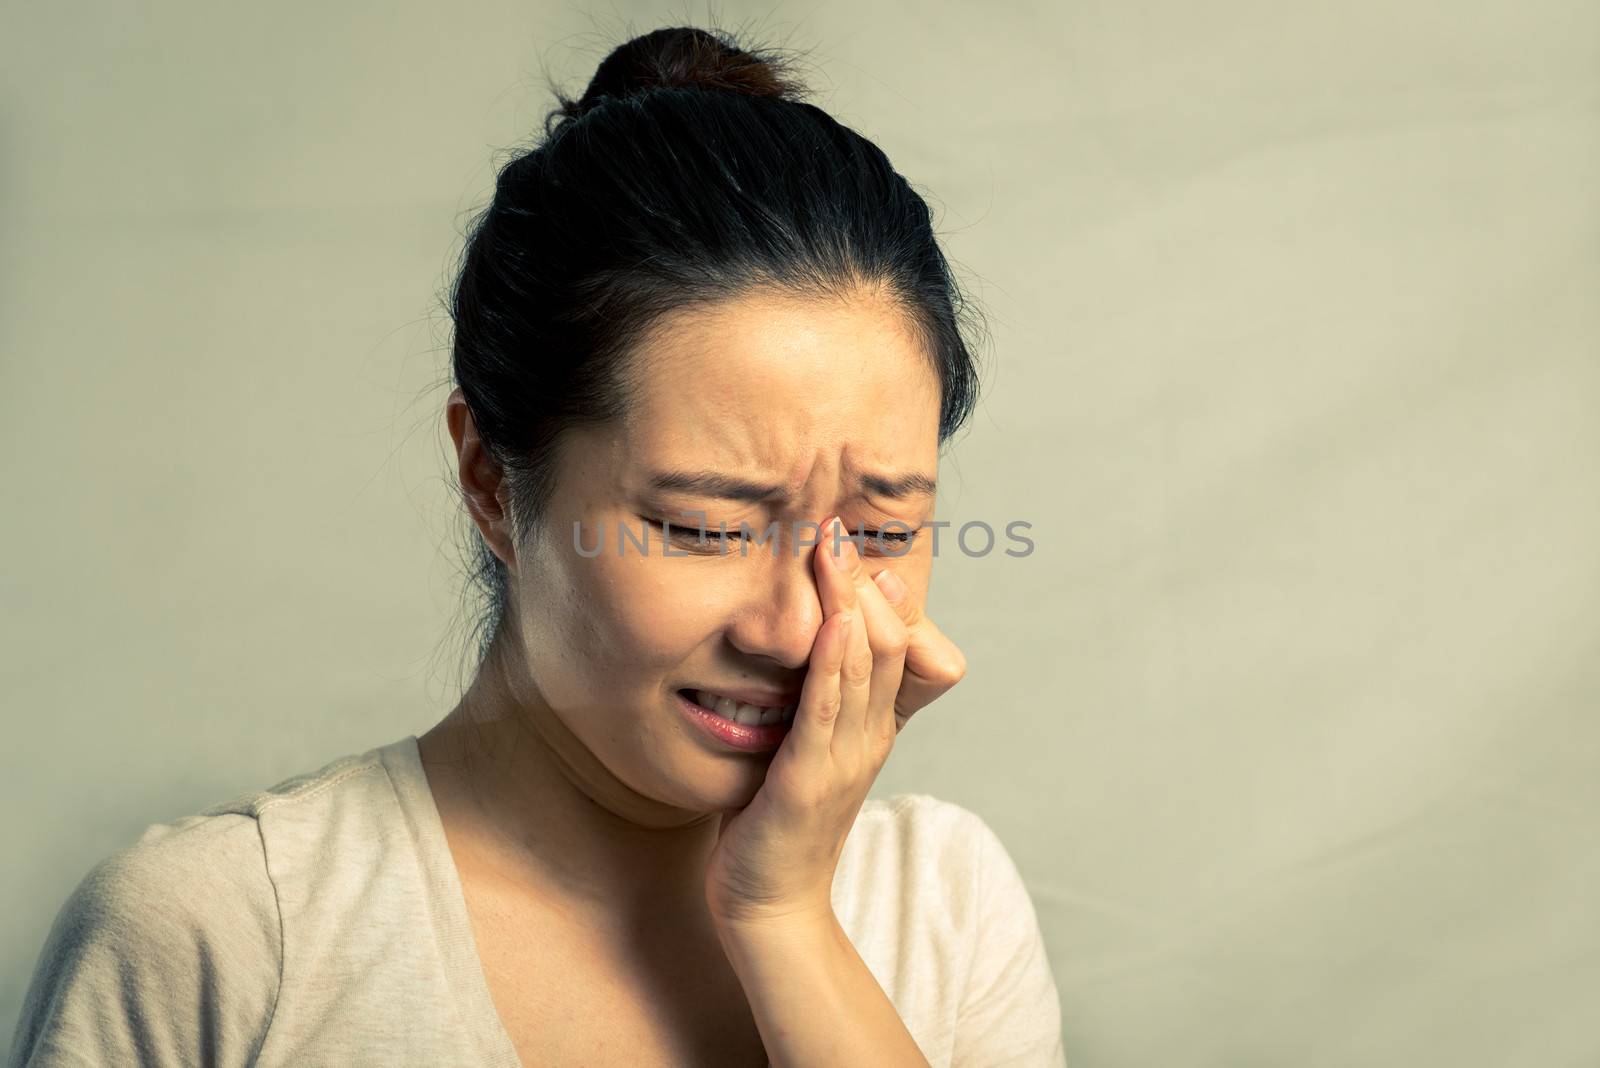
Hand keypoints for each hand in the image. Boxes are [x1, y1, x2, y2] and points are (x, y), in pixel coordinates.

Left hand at [703, 515, 964, 926]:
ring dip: (850, 600)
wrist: (770, 902)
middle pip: (888, 639)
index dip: (879, 589)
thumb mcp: (803, 747)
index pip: (896, 641)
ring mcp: (847, 756)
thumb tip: (799, 642)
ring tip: (830, 548)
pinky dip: (835, 662)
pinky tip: (833, 620)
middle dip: (861, 578)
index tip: (849, 538)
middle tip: (833, 525)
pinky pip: (830, 709)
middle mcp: (871, 734)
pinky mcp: (812, 778)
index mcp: (873, 724)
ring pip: (868, 663)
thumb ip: (811, 698)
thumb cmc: (777, 822)